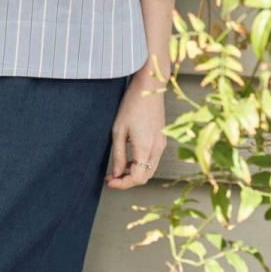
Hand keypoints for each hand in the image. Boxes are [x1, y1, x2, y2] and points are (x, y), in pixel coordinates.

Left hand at [105, 71, 165, 189]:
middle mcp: (157, 148)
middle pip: (145, 177)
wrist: (150, 87)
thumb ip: (119, 155)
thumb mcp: (119, 130)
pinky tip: (129, 158)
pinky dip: (141, 164)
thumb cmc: (132, 104)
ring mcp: (162, 143)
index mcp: (146, 147)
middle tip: (111, 177)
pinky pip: (152, 160)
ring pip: (150, 169)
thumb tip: (117, 173)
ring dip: (134, 173)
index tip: (109, 181)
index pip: (138, 178)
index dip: (123, 184)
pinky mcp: (162, 139)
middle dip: (128, 181)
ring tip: (117, 168)